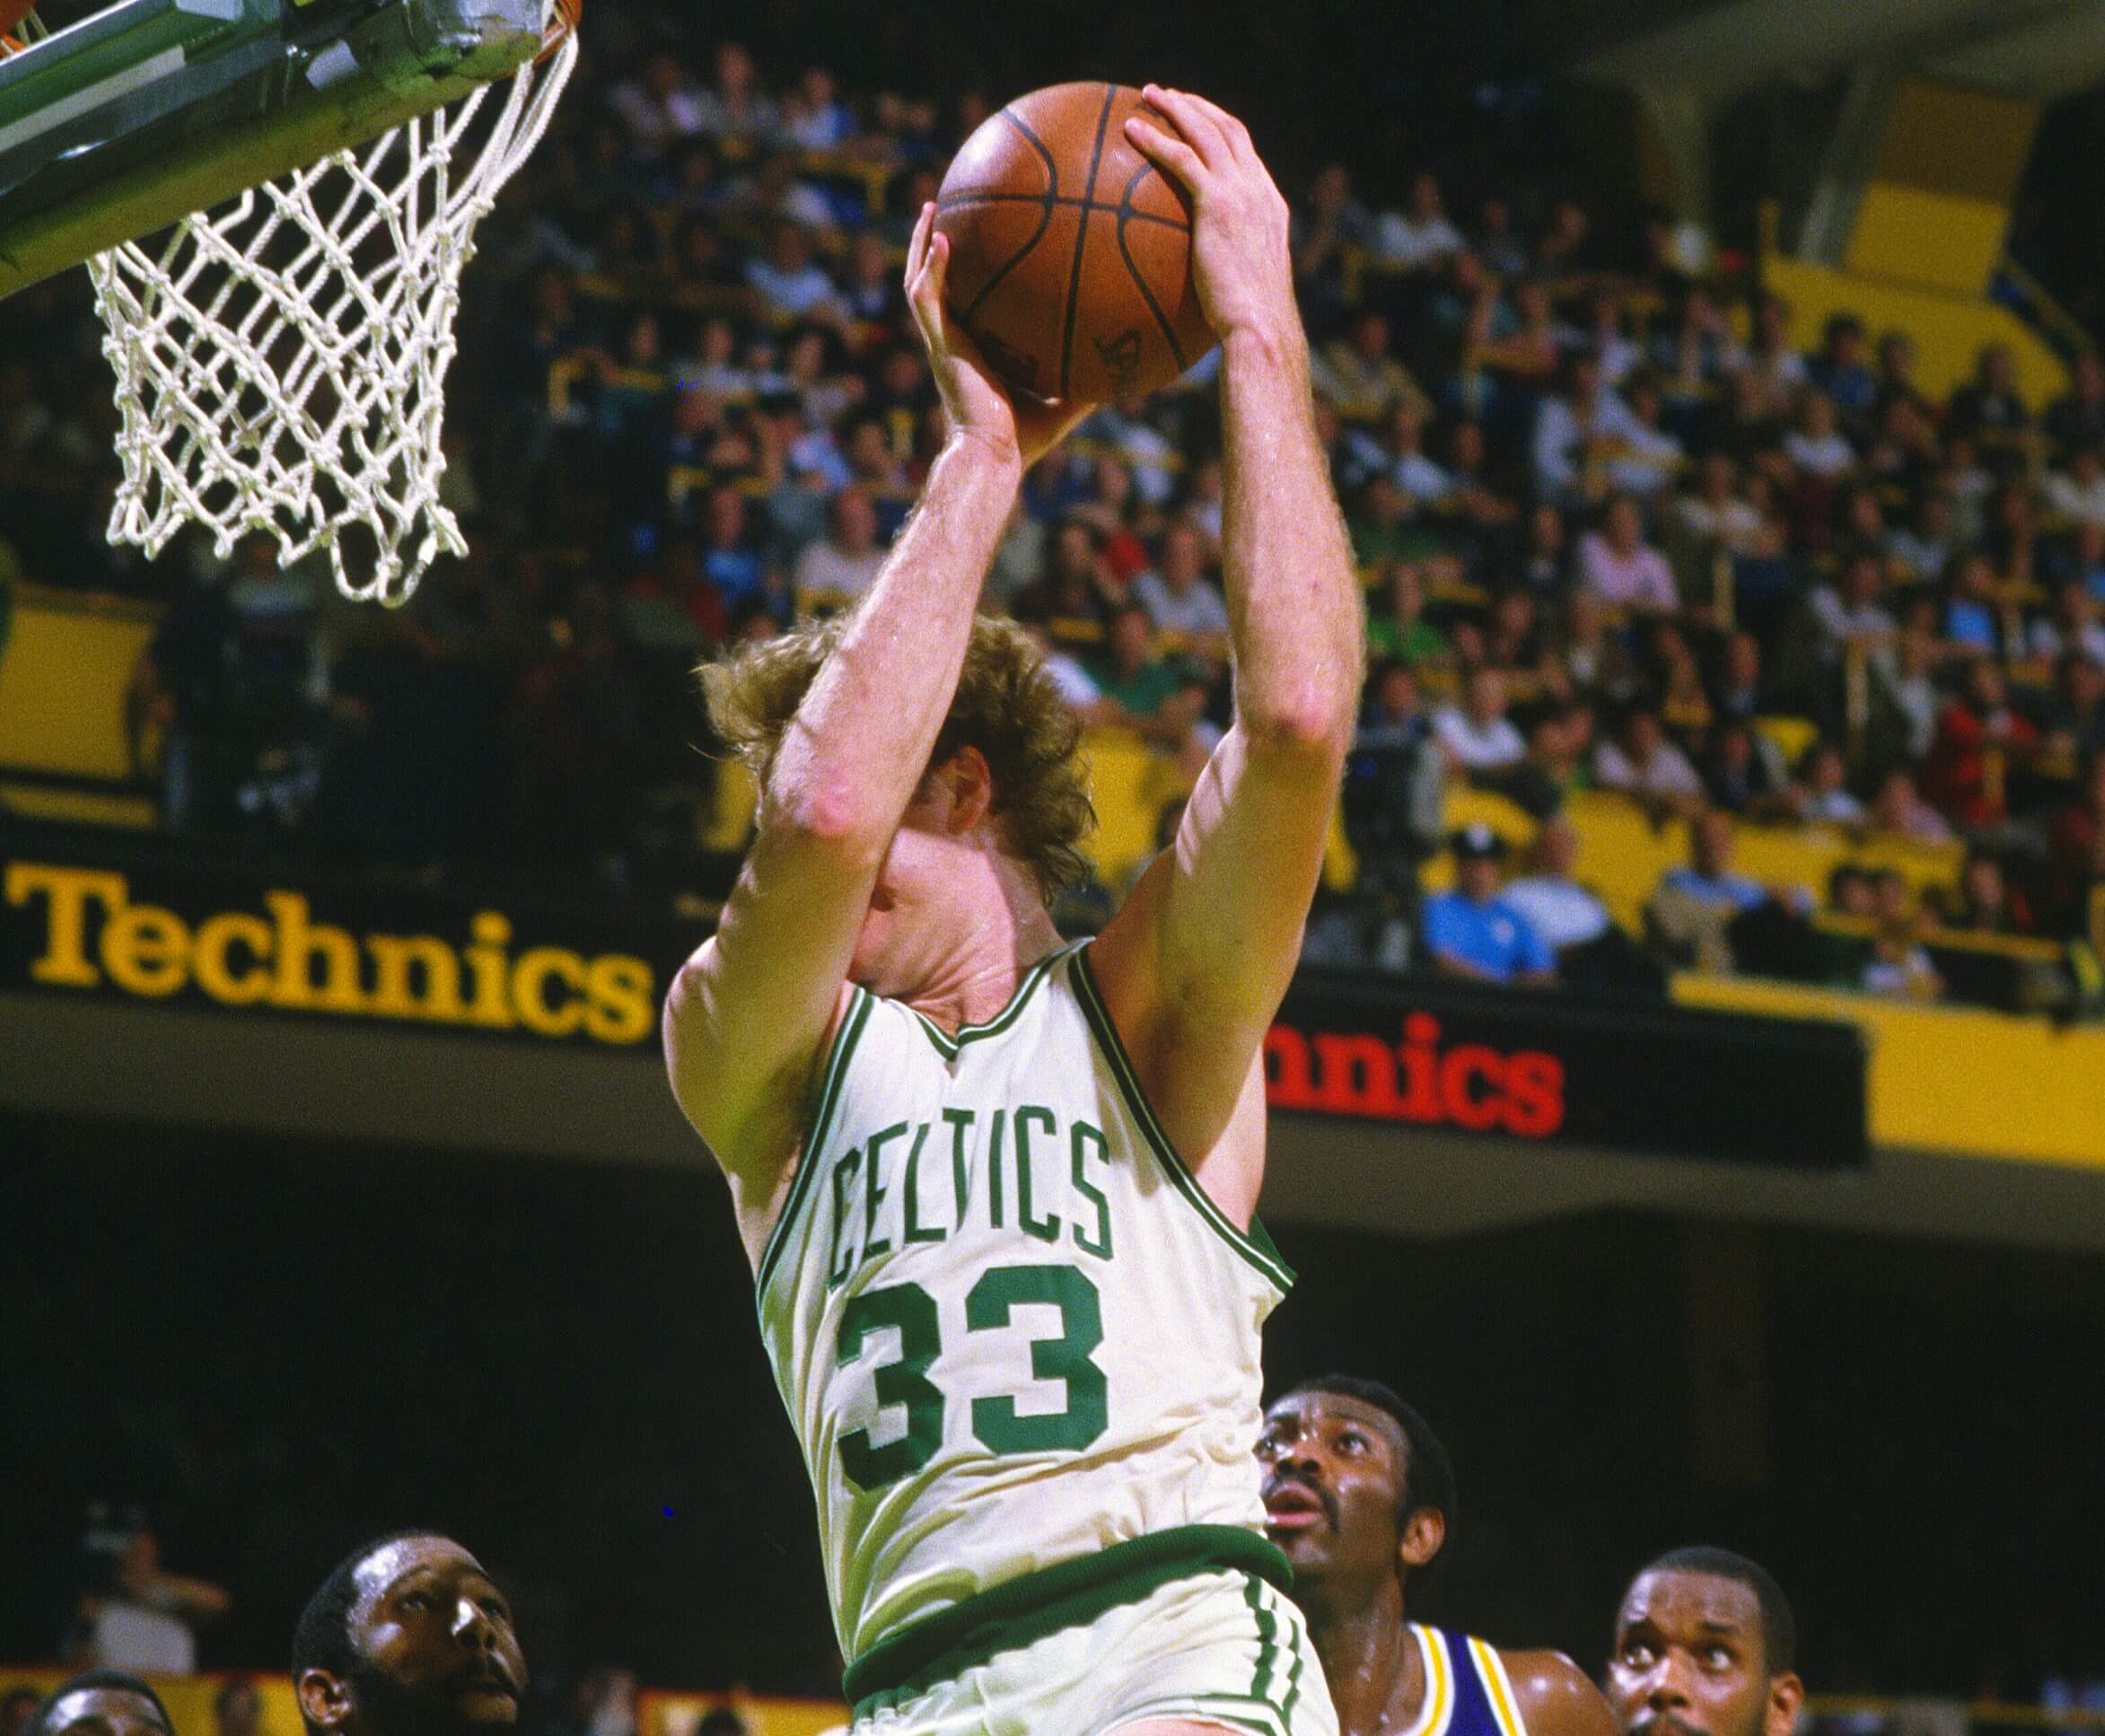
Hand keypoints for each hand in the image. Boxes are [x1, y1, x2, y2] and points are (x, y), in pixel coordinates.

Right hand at [905, 203, 1087, 468]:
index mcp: (972, 351)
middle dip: (935, 247)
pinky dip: (932, 266)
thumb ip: (1086, 380)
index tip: (978, 244)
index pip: (964, 304)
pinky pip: (927, 297)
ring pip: (919, 282)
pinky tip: (942, 236)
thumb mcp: (1064, 403)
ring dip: (921, 244)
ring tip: (933, 207)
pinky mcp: (940, 346)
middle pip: (935, 284)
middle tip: (946, 210)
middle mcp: (951, 342)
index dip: (965, 276)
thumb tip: (1124, 364)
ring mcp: (941, 342)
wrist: (994, 457)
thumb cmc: (1023, 441)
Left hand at [1123, 86, 1297, 345]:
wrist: (1261, 327)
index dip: (1219, 130)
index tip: (1195, 121)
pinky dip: (1157, 139)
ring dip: (1176, 107)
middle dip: (1197, 106)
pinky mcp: (1219, 204)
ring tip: (1147, 96)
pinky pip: (1183, 159)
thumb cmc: (1248, 326)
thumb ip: (1223, 273)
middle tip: (1166, 96)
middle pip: (1229, 129)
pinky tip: (1130, 131)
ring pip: (1208, 131)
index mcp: (1268, 206)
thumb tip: (1194, 290)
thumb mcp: (1240, 292)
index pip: (1245, 154)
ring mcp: (1242, 193)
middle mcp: (1259, 191)